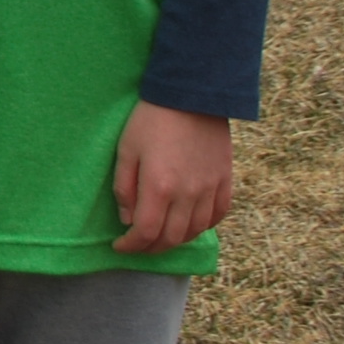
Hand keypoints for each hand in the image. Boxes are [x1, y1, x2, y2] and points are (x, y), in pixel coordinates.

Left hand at [112, 100, 231, 252]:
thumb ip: (124, 187)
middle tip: (137, 245)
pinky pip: (217, 215)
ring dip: (175, 240)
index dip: (131, 246)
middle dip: (151, 248)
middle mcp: (188, 195)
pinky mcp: (225, 181)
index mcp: (159, 187)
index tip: (119, 246)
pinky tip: (189, 224)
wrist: (192, 95)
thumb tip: (128, 219)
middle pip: (171, 238)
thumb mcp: (126, 149)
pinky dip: (202, 226)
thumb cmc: (151, 119)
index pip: (145, 232)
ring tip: (159, 237)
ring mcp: (210, 189)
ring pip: (194, 231)